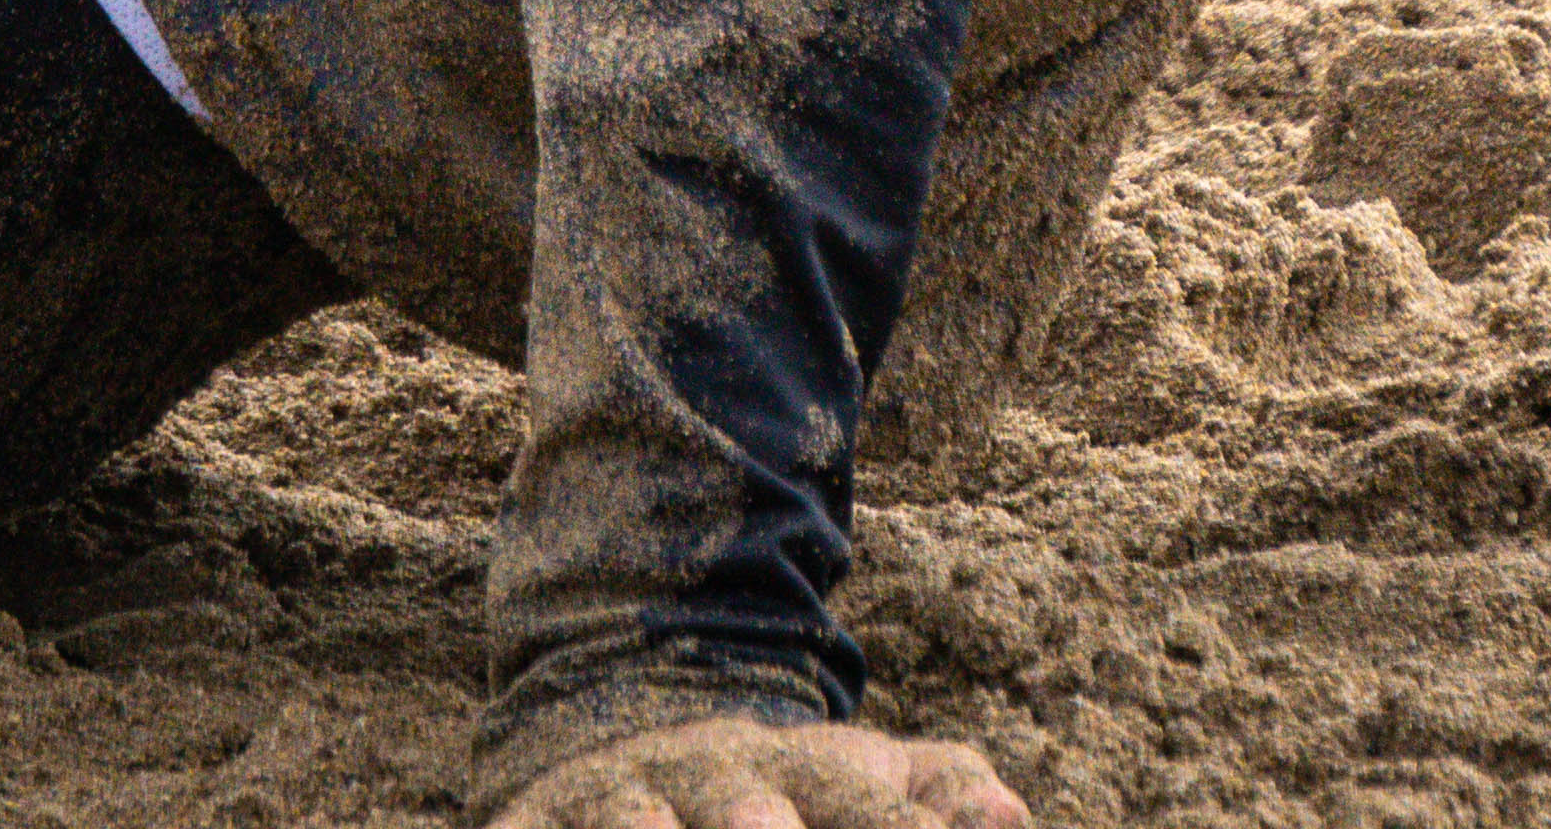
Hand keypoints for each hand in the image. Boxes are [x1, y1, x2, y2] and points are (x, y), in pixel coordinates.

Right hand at [484, 717, 1029, 828]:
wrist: (634, 730)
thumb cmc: (781, 791)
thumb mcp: (864, 782)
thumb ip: (939, 793)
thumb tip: (1013, 816)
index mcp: (799, 772)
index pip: (851, 793)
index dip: (894, 823)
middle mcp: (708, 779)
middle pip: (735, 799)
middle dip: (749, 819)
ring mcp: (621, 801)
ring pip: (628, 818)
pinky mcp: (538, 822)